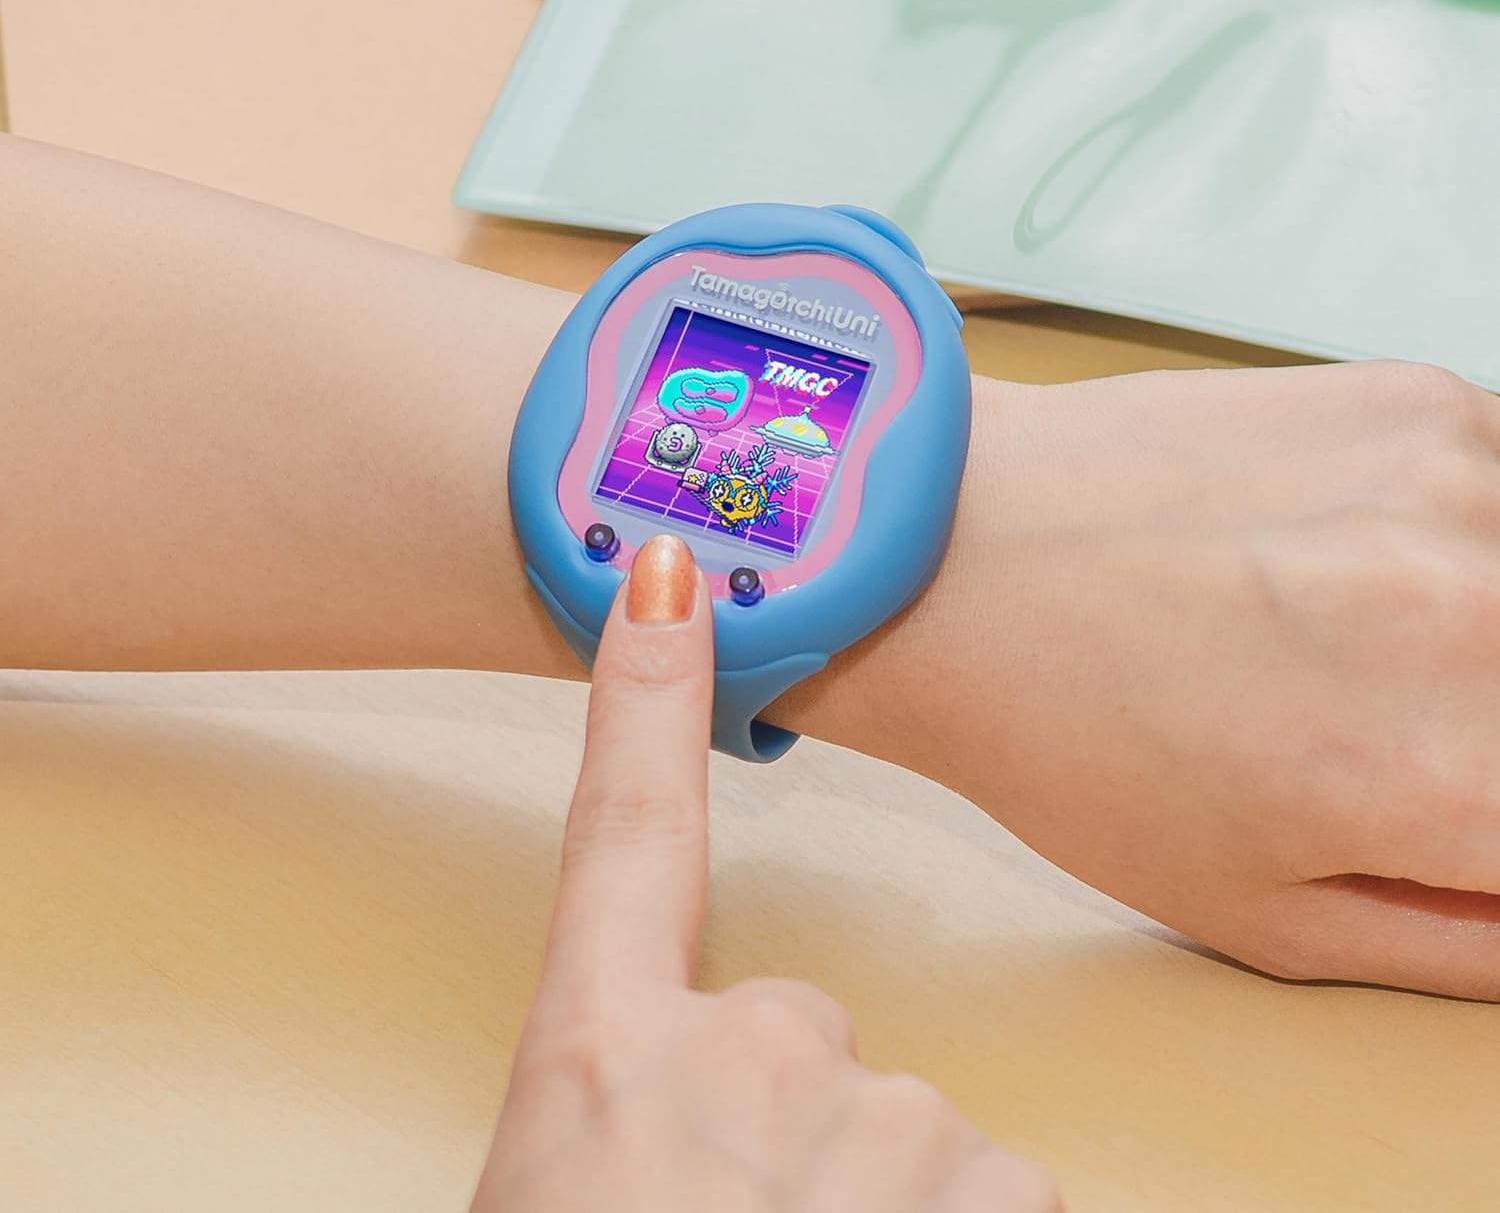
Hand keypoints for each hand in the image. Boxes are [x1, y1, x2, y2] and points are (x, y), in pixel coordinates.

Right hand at [471, 533, 1059, 1212]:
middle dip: (791, 1116)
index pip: (623, 827)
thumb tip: (664, 1125)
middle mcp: (742, 1054)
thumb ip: (621, 1107)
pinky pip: (1000, 1189)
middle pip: (796, 1025)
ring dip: (876, 1200)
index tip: (669, 576)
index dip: (648, 690)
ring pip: (902, 1125)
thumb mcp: (551, 1188)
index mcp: (602, 1055)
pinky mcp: (998, 1183)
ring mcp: (879, 1114)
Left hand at [800, 360, 1499, 999]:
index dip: (1490, 820)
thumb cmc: (1070, 739)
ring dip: (1483, 630)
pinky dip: (1468, 536)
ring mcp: (1457, 491)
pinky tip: (1355, 553)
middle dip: (1482, 729)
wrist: (954, 556)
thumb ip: (1466, 940)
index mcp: (1446, 783)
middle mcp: (1481, 624)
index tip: (1445, 791)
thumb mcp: (1259, 915)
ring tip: (1360, 636)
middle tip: (1382, 721)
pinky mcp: (1421, 404)